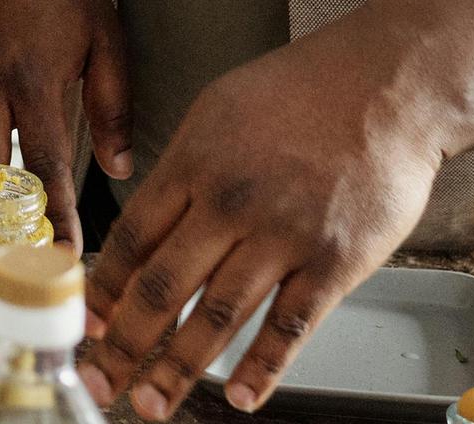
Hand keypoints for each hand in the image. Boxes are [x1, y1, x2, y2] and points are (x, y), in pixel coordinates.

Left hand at [80, 0, 473, 416]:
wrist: (390, 83)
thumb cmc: (304, 89)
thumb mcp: (221, 107)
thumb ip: (182, 167)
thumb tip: (146, 223)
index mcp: (196, 162)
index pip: (132, 239)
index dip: (102, 290)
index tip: (83, 324)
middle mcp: (231, 202)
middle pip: (163, 288)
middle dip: (124, 344)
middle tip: (100, 382)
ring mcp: (284, 234)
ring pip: (218, 317)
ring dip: (178, 370)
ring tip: (152, 406)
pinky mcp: (336, 260)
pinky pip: (290, 326)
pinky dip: (262, 368)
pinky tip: (241, 398)